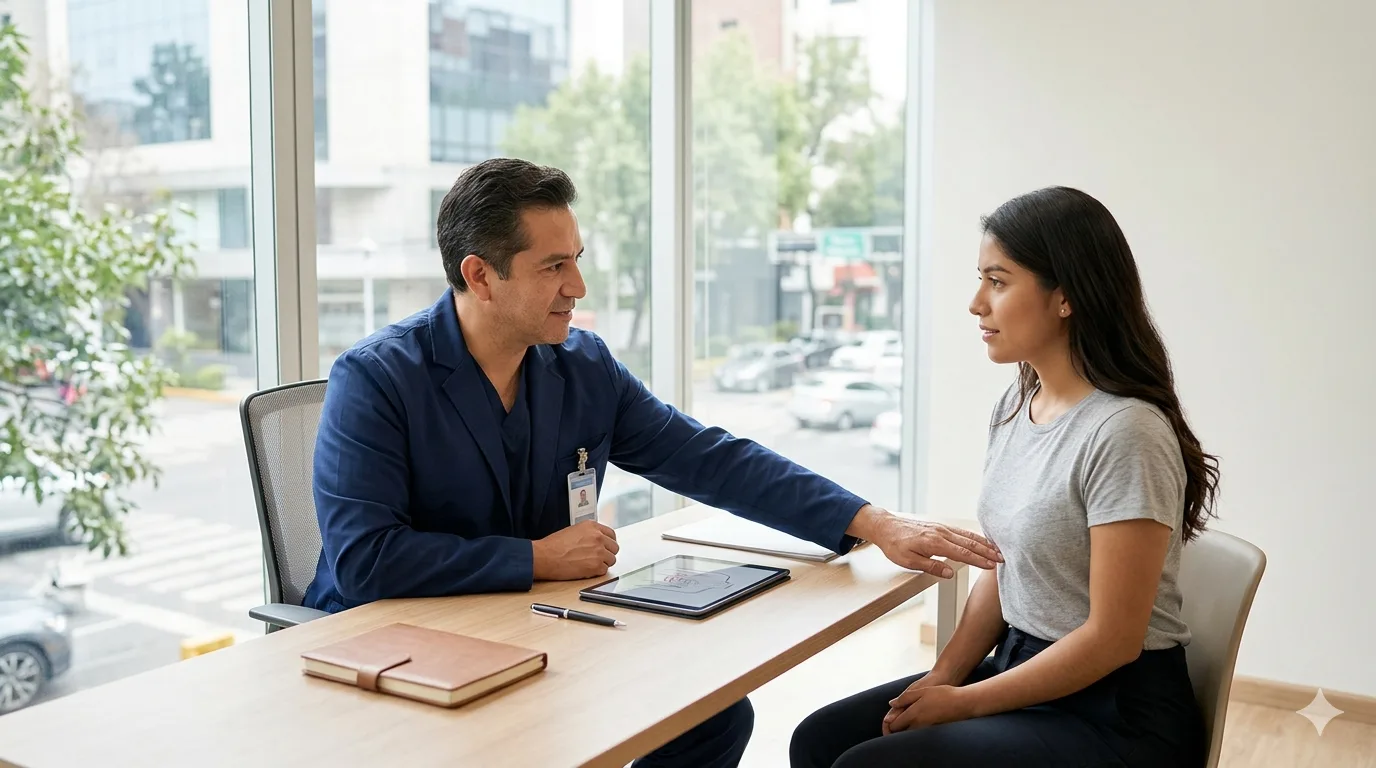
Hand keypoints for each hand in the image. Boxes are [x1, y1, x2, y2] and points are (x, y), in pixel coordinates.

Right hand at [532, 521, 618, 580]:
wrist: (544, 556)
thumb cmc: (553, 545)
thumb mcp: (573, 531)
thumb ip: (589, 534)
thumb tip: (597, 541)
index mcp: (592, 527)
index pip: (611, 535)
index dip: (608, 543)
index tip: (605, 547)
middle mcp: (598, 537)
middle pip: (614, 548)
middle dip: (607, 553)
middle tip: (597, 558)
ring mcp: (599, 552)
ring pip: (611, 560)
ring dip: (603, 563)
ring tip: (589, 564)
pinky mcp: (596, 566)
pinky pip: (604, 571)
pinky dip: (597, 572)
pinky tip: (586, 570)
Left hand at [853, 506, 1001, 576]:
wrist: (885, 526)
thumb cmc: (894, 545)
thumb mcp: (908, 561)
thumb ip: (931, 567)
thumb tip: (950, 573)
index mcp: (934, 543)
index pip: (962, 553)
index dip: (979, 560)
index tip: (992, 566)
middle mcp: (941, 533)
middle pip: (969, 543)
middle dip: (987, 552)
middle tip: (1002, 559)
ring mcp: (941, 528)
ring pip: (967, 536)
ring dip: (984, 543)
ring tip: (997, 550)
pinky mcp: (939, 526)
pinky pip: (961, 531)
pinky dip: (974, 536)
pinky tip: (981, 540)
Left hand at [879, 669, 954, 734]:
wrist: (963, 703)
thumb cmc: (943, 694)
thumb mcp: (921, 691)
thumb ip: (905, 698)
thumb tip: (892, 704)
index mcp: (914, 714)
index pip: (895, 725)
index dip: (888, 725)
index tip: (887, 721)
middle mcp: (919, 725)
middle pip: (901, 733)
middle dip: (894, 731)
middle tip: (892, 724)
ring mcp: (927, 729)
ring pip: (910, 734)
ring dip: (904, 730)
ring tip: (903, 723)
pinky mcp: (934, 731)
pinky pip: (919, 733)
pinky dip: (914, 730)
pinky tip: (916, 723)